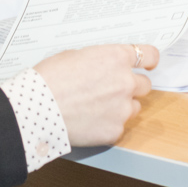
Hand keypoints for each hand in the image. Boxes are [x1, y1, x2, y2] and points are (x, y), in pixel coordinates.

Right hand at [34, 44, 158, 146]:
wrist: (37, 107)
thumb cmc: (50, 78)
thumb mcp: (76, 55)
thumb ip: (99, 60)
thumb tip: (104, 66)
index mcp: (116, 58)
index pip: (150, 55)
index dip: (149, 60)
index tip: (148, 65)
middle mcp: (126, 82)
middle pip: (145, 85)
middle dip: (131, 86)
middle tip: (112, 90)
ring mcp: (122, 109)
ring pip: (134, 107)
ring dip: (121, 107)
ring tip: (97, 108)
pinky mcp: (115, 131)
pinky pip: (119, 127)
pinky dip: (108, 125)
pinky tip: (90, 122)